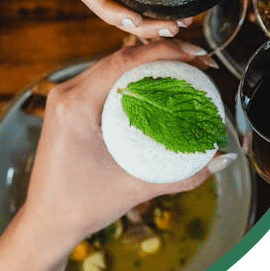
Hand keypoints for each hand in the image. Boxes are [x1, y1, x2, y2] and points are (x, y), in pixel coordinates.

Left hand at [19, 40, 226, 253]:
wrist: (47, 219)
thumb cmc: (82, 205)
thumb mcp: (135, 187)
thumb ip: (183, 173)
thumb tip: (222, 158)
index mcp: (75, 105)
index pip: (124, 62)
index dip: (164, 51)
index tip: (196, 53)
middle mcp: (66, 93)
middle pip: (119, 58)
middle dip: (162, 53)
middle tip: (199, 61)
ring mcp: (64, 97)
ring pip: (112, 66)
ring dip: (147, 63)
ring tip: (185, 68)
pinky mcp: (68, 104)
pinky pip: (104, 80)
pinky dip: (131, 77)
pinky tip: (157, 83)